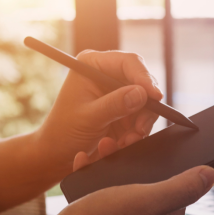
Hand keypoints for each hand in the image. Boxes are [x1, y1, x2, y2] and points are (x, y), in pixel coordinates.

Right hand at [27, 166, 213, 214]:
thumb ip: (179, 189)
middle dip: (132, 164)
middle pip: (153, 184)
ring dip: (114, 168)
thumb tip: (210, 175)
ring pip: (129, 186)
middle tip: (112, 146)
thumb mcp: (142, 202)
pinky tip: (88, 167)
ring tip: (99, 152)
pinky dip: (100, 181)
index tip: (141, 148)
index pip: (179, 186)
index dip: (160, 163)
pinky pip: (112, 196)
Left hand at [36, 50, 162, 175]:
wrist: (58, 152)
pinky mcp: (124, 109)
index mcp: (93, 65)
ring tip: (128, 141)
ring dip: (142, 123)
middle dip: (146, 106)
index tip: (155, 97)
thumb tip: (142, 94)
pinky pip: (143, 116)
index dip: (144, 78)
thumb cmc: (65, 131)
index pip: (129, 62)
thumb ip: (115, 105)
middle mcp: (108, 74)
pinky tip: (126, 142)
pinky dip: (138, 130)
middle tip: (141, 128)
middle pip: (142, 81)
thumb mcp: (89, 117)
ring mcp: (117, 92)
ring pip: (146, 102)